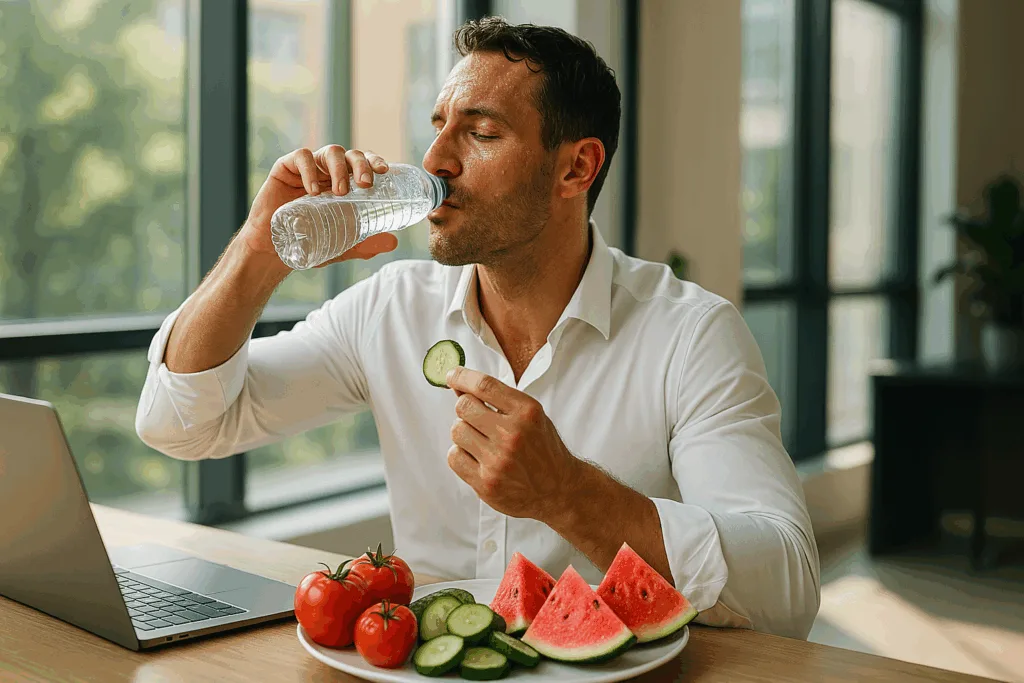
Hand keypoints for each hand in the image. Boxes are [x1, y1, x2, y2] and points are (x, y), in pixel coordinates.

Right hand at [240, 145, 398, 267]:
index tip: (384, 172)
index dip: (375, 162)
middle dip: (362, 164)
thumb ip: (367, 243)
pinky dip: (310, 169)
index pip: (364, 164)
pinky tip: (313, 189)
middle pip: (351, 155)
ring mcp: (308, 168)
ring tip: (340, 192)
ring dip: (340, 169)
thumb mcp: (343, 244)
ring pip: (330, 152)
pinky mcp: (285, 168)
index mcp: (346, 183)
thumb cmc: (310, 241)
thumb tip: (393, 242)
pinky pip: (301, 157)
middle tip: (365, 184)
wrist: (275, 250)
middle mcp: (329, 172)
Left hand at [445, 367, 578, 521]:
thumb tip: (461, 388)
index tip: (452, 376)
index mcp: (526, 412)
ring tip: (481, 440)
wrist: (558, 489)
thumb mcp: (532, 416)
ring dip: (464, 432)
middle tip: (475, 417)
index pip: (484, 385)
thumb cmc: (543, 449)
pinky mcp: (486, 483)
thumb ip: (501, 401)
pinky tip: (477, 457)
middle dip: (465, 408)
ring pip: (457, 431)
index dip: (462, 377)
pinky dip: (461, 454)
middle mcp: (512, 435)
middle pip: (464, 406)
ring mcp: (497, 461)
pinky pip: (454, 457)